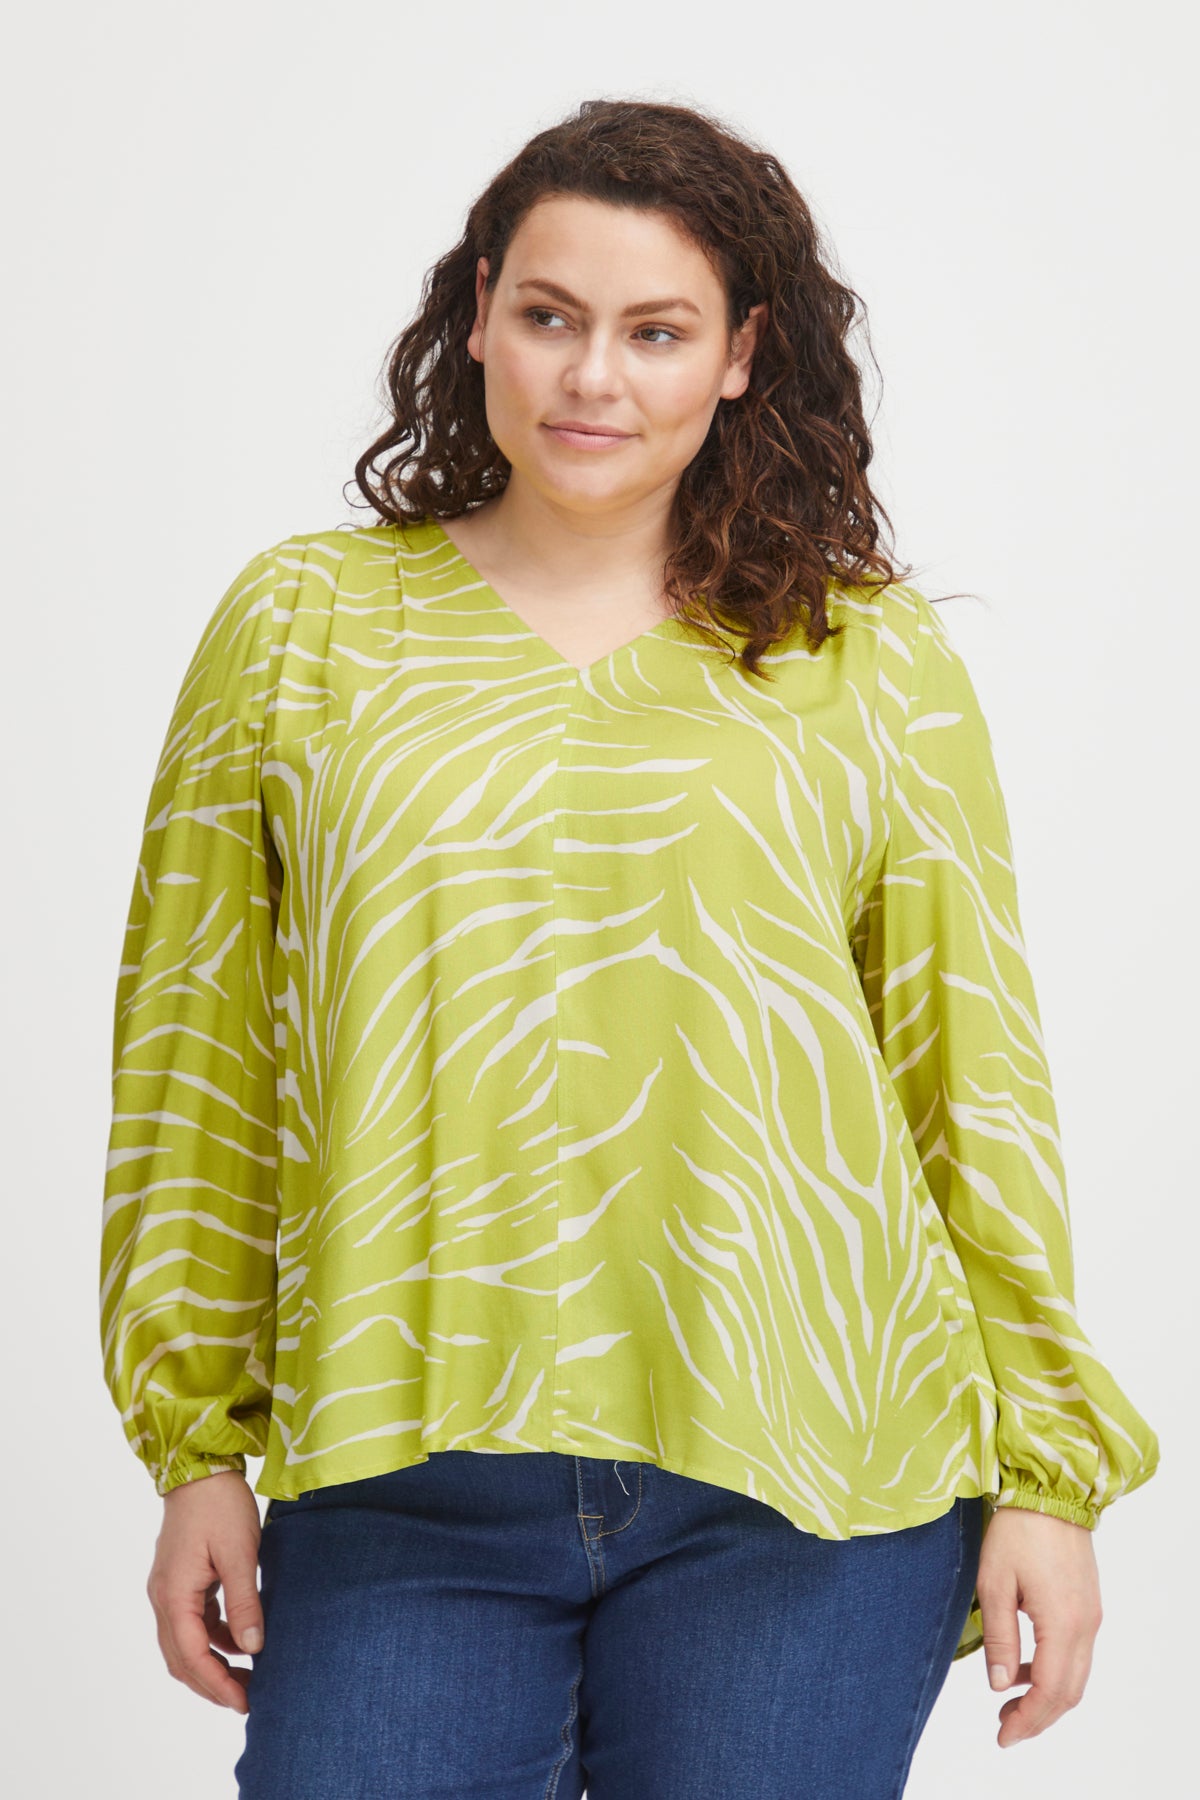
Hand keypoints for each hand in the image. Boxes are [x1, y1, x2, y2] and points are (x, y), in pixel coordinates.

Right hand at [146, 1469, 264, 1714]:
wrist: (199, 1466)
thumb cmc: (220, 1505)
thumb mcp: (240, 1554)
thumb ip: (245, 1603)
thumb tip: (253, 1648)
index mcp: (173, 1595)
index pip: (191, 1656)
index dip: (217, 1685)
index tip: (244, 1702)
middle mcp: (163, 1597)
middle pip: (181, 1659)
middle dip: (211, 1684)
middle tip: (247, 1698)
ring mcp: (168, 1589)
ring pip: (184, 1643)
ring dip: (210, 1664)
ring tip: (247, 1675)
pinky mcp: (179, 1580)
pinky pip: (191, 1622)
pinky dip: (211, 1638)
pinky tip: (239, 1640)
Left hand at [977, 1505, 1101, 1747]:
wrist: (1052, 1491)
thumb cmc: (1018, 1531)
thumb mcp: (994, 1583)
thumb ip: (1000, 1638)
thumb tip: (1000, 1685)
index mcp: (1063, 1624)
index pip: (1050, 1692)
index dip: (1028, 1721)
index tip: (1003, 1737)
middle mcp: (1086, 1626)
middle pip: (1070, 1693)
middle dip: (1038, 1717)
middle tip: (1005, 1727)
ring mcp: (1091, 1615)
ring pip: (1077, 1675)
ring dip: (1047, 1696)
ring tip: (1009, 1700)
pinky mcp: (1088, 1604)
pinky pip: (1077, 1653)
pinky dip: (1055, 1671)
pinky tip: (1026, 1667)